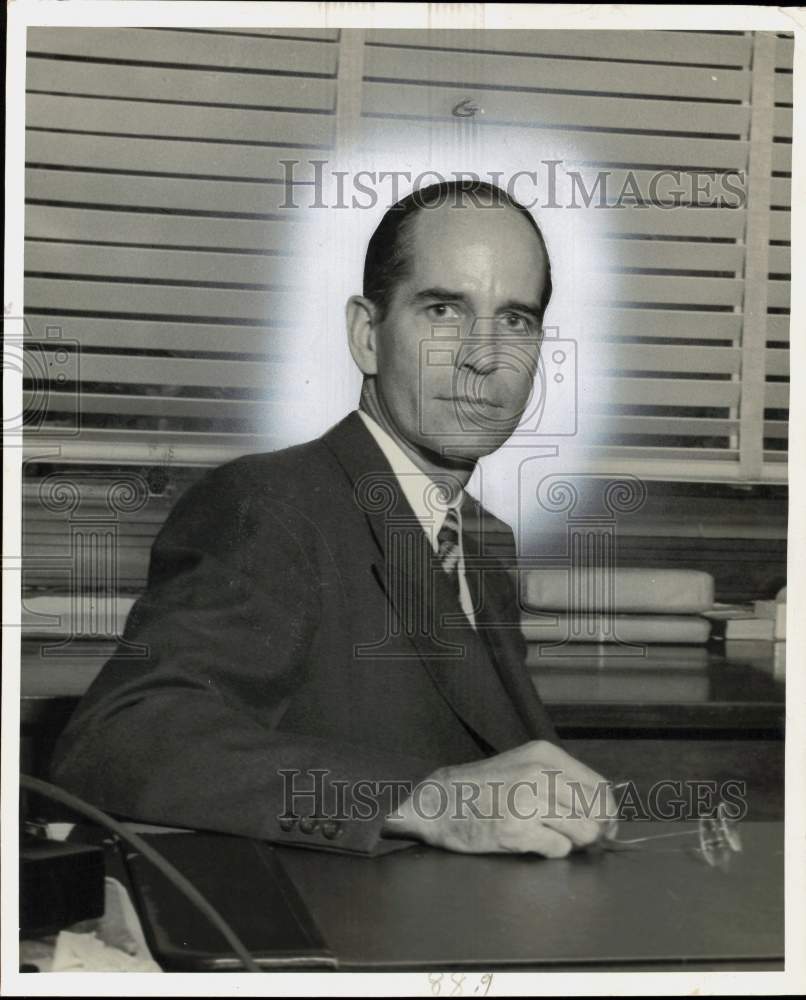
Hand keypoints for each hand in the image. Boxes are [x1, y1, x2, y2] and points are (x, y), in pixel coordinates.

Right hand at [383, 740, 616, 856]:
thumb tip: (602, 812)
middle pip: (597, 811)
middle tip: (579, 839)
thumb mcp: (523, 766)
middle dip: (594, 831)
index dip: (608, 812)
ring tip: (550, 837)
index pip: (600, 786)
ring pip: (584, 832)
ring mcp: (528, 801)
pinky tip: (530, 842)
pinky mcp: (517, 829)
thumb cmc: (483, 787)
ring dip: (573, 842)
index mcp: (545, 755)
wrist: (439, 803)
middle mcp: (540, 773)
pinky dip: (550, 851)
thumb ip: (559, 780)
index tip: (605, 827)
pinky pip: (558, 849)